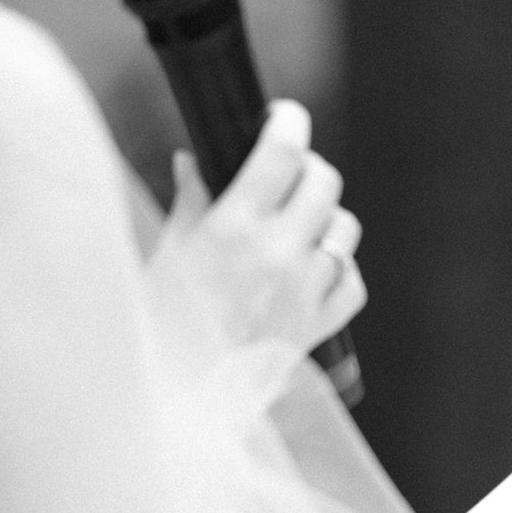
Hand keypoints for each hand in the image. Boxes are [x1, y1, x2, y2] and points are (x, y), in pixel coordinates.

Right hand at [170, 102, 363, 355]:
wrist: (175, 395)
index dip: (288, 122)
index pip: (282, 152)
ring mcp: (302, 292)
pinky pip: (351, 282)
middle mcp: (276, 255)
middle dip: (308, 169)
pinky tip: (315, 270)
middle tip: (288, 174)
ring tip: (298, 226)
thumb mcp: (166, 253)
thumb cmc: (160, 322)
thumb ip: (189, 202)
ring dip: (325, 219)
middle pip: (324, 182)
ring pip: (344, 230)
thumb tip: (193, 161)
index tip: (283, 116)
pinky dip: (339, 271)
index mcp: (232, 229)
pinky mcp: (316, 327)